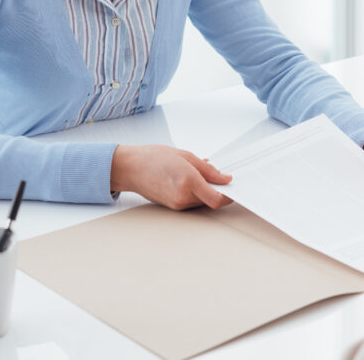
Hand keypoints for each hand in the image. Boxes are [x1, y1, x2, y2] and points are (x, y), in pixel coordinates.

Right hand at [110, 145, 233, 210]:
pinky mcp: (173, 207)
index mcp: (188, 181)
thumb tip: (224, 178)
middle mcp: (183, 197)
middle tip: (218, 177)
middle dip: (218, 190)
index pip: (217, 199)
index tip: (233, 188)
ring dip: (206, 192)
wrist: (131, 168)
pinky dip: (196, 194)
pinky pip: (191, 203)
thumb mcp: (186, 156)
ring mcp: (177, 204)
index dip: (229, 196)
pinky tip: (190, 180)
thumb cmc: (154, 158)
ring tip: (199, 175)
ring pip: (202, 202)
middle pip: (211, 200)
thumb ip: (208, 170)